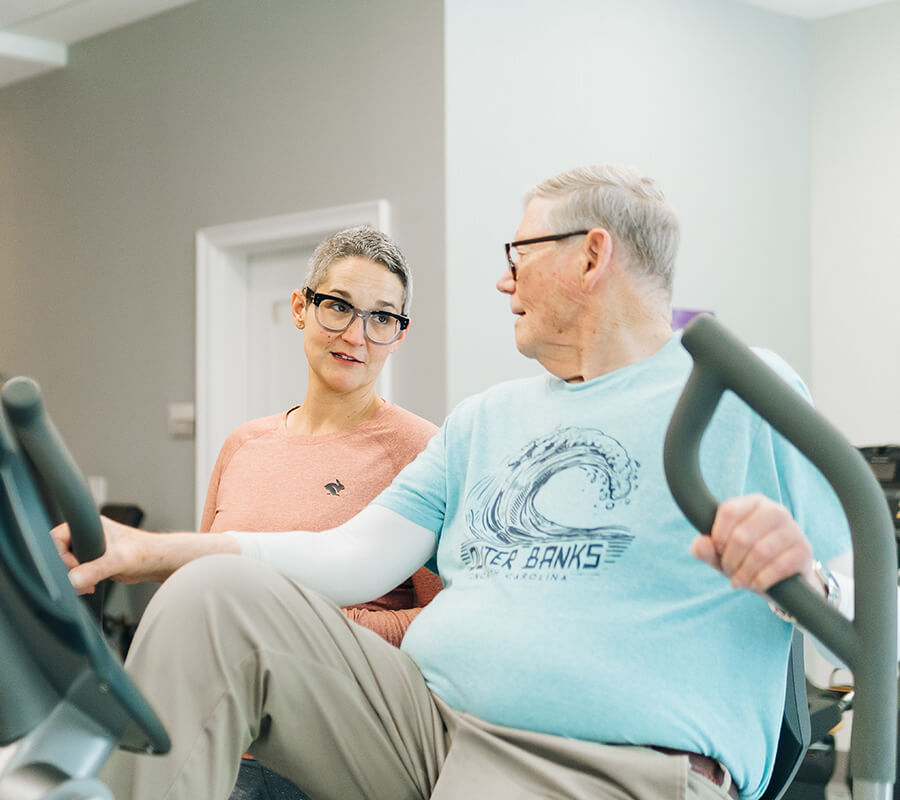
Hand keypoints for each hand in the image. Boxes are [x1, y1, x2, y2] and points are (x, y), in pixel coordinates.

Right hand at [51, 515, 152, 593]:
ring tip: (88, 583)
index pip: (59, 536)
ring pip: (67, 565)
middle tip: (80, 578)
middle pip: (60, 552)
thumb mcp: (118, 560)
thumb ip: (94, 569)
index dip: (60, 553)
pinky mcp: (94, 563)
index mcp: (92, 524)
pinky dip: (80, 582)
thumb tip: (74, 579)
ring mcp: (90, 549)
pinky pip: (77, 574)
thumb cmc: (146, 551)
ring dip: (74, 578)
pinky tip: (92, 585)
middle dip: (67, 569)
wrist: (158, 563)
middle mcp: (89, 535)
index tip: (71, 567)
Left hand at [690, 493, 814, 594]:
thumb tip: (700, 544)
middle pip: (742, 535)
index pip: (728, 511)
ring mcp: (793, 529)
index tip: (717, 550)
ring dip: (744, 572)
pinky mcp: (804, 550)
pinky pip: (778, 567)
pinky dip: (761, 580)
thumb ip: (705, 548)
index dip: (717, 536)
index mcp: (753, 503)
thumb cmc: (746, 559)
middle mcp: (775, 510)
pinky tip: (755, 584)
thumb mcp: (721, 554)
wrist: (782, 579)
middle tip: (729, 570)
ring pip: (760, 552)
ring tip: (740, 580)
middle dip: (730, 560)